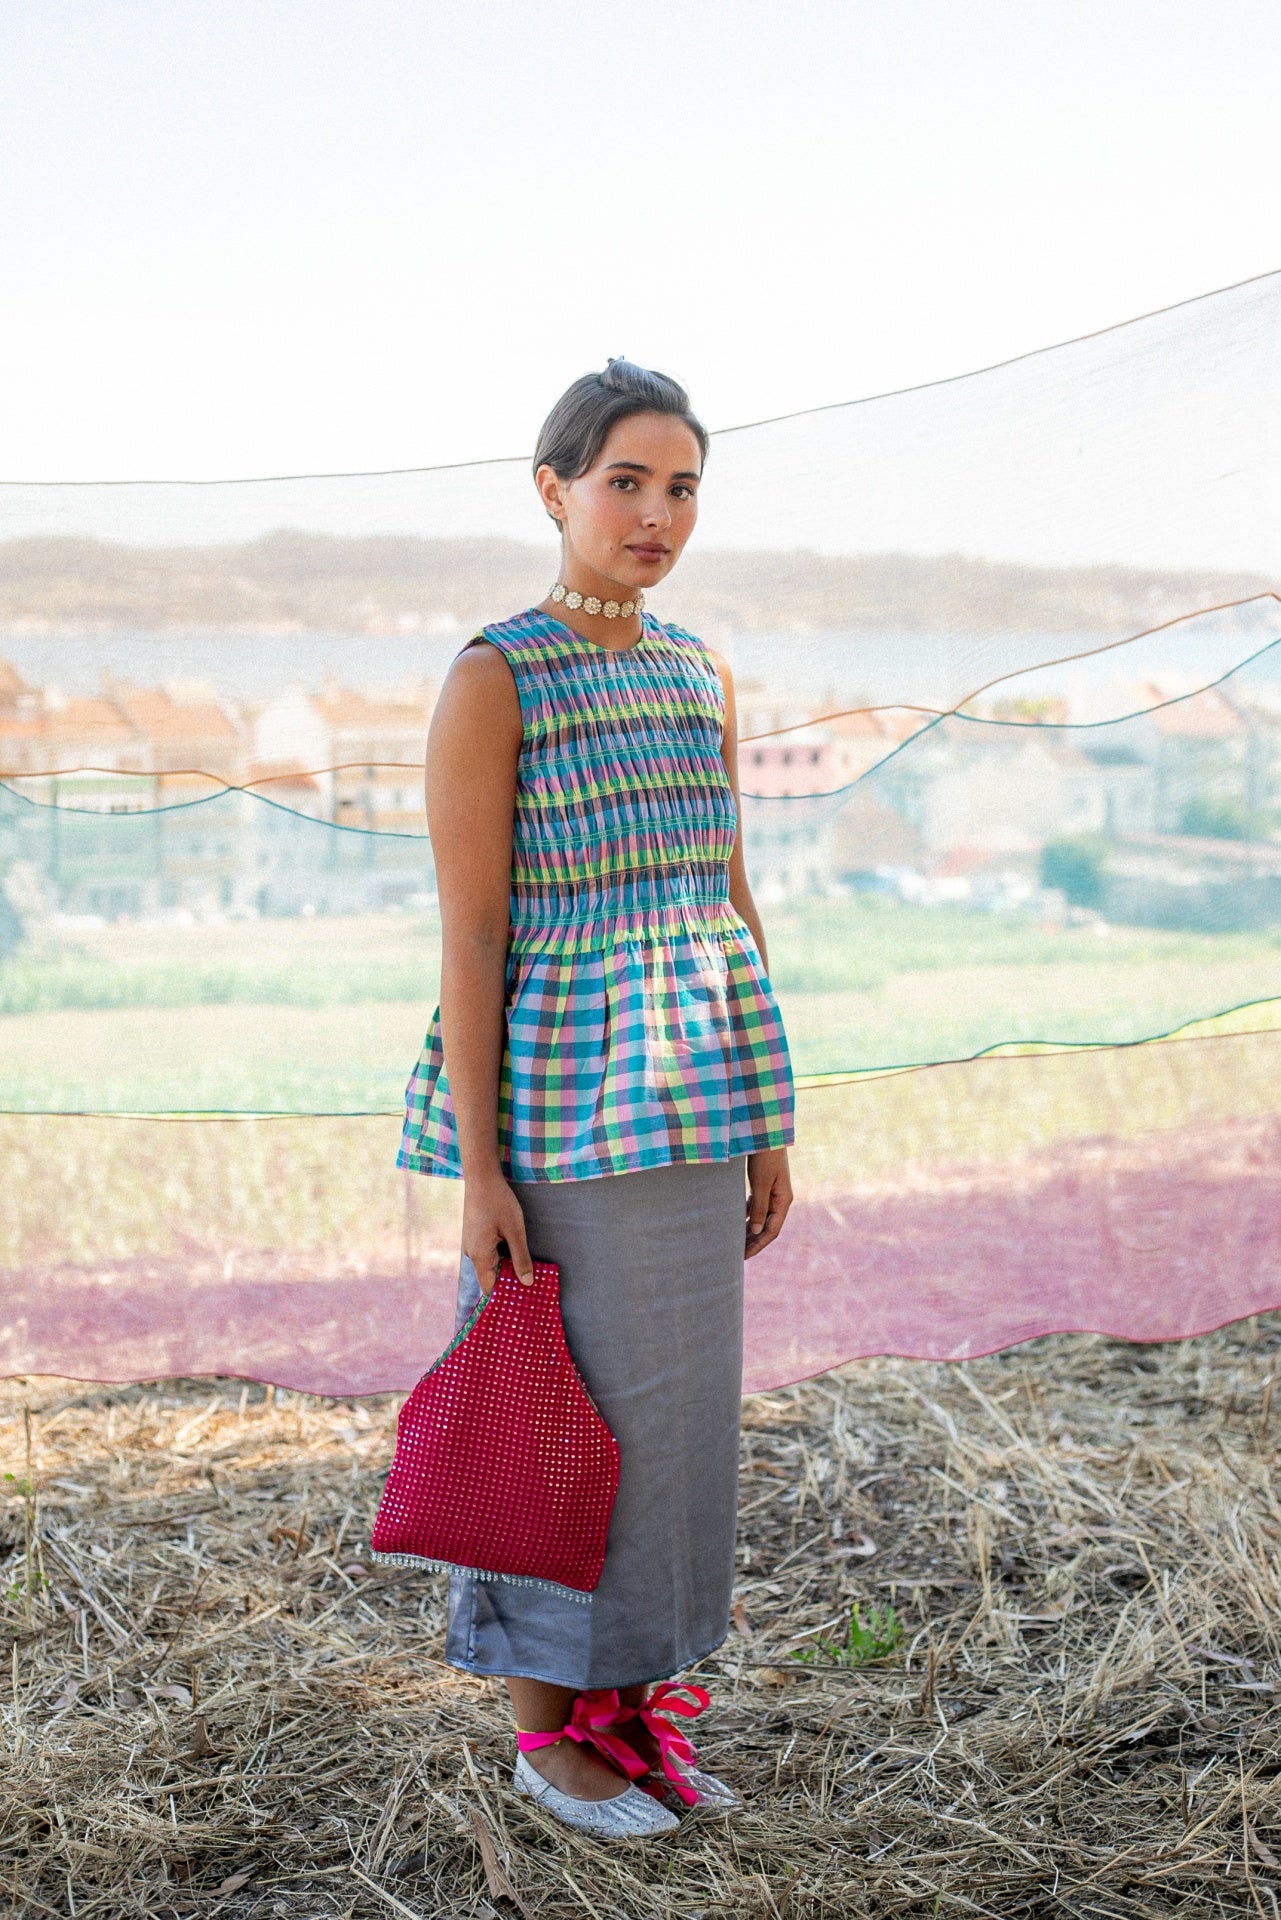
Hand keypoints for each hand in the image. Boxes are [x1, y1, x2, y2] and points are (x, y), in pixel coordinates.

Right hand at [461, 1170, 534, 1295]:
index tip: (521, 1301)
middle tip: (530, 1287)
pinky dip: (499, 1257)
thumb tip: (527, 1283)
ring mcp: (471, 1244)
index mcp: (479, 1256)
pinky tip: (513, 1254)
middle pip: (489, 1277)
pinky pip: (486, 1254)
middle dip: (508, 1282)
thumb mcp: (515, 1231)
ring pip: (489, 1264)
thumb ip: (521, 1258)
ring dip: (505, 1268)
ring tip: (525, 1272)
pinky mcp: (474, 1235)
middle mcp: (471, 1253)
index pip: (489, 1287)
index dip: (504, 1296)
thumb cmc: (499, 1202)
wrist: (481, 1178)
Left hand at [745, 1147, 791, 1257]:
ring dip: (749, 1229)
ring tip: (735, 1241)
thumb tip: (755, 1231)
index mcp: (783, 1201)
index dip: (758, 1245)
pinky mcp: (764, 1185)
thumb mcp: (761, 1183)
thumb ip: (758, 1207)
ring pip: (760, 1217)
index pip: (771, 1230)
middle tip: (738, 1254)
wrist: (766, 1133)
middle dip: (753, 1241)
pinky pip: (755, 1206)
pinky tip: (735, 1221)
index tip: (744, 1256)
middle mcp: (779, 1199)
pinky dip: (746, 1215)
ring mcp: (772, 1192)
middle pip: (766, 1226)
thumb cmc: (765, 1157)